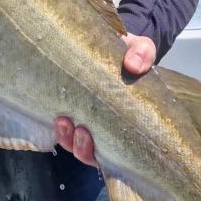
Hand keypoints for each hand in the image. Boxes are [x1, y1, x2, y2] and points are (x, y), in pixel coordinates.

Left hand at [53, 33, 155, 167]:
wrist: (111, 45)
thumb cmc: (129, 54)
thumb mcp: (140, 49)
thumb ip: (143, 53)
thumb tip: (133, 65)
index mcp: (126, 120)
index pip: (122, 150)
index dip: (112, 154)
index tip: (105, 141)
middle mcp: (107, 127)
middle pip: (94, 154)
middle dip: (85, 149)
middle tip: (82, 131)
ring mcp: (88, 121)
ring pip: (76, 146)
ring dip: (68, 139)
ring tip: (64, 122)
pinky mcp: (71, 111)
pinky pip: (64, 131)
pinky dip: (60, 131)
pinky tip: (57, 119)